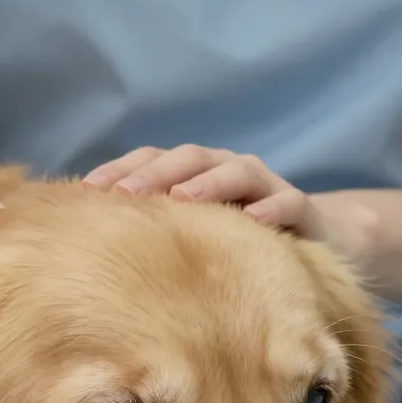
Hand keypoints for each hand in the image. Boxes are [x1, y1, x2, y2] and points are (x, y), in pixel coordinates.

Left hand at [83, 145, 337, 242]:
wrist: (314, 243)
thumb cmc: (236, 241)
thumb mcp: (192, 235)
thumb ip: (152, 229)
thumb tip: (90, 237)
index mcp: (194, 173)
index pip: (151, 160)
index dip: (119, 170)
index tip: (86, 192)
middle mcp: (226, 170)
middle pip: (188, 159)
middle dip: (155, 174)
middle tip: (126, 195)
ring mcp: (266, 186)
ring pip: (237, 171)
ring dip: (208, 183)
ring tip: (183, 199)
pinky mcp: (302, 209)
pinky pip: (288, 202)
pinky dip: (271, 209)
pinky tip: (253, 221)